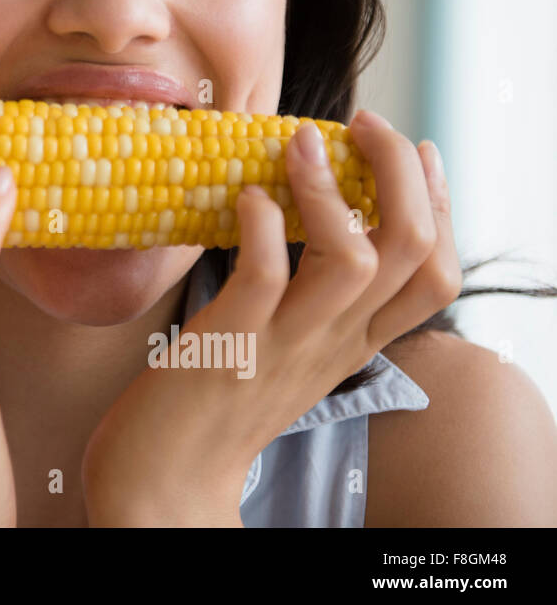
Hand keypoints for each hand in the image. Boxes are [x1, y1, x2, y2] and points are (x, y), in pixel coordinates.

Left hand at [80, 109, 460, 525]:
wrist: (164, 480)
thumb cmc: (213, 401)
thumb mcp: (285, 351)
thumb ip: (308, 298)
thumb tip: (306, 218)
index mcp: (351, 344)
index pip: (436, 276)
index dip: (441, 208)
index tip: (419, 154)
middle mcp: (331, 344)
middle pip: (412, 254)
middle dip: (402, 177)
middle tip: (367, 124)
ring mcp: (282, 346)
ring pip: (351, 262)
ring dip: (328, 190)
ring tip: (300, 142)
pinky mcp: (228, 347)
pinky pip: (263, 278)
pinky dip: (262, 227)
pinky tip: (246, 197)